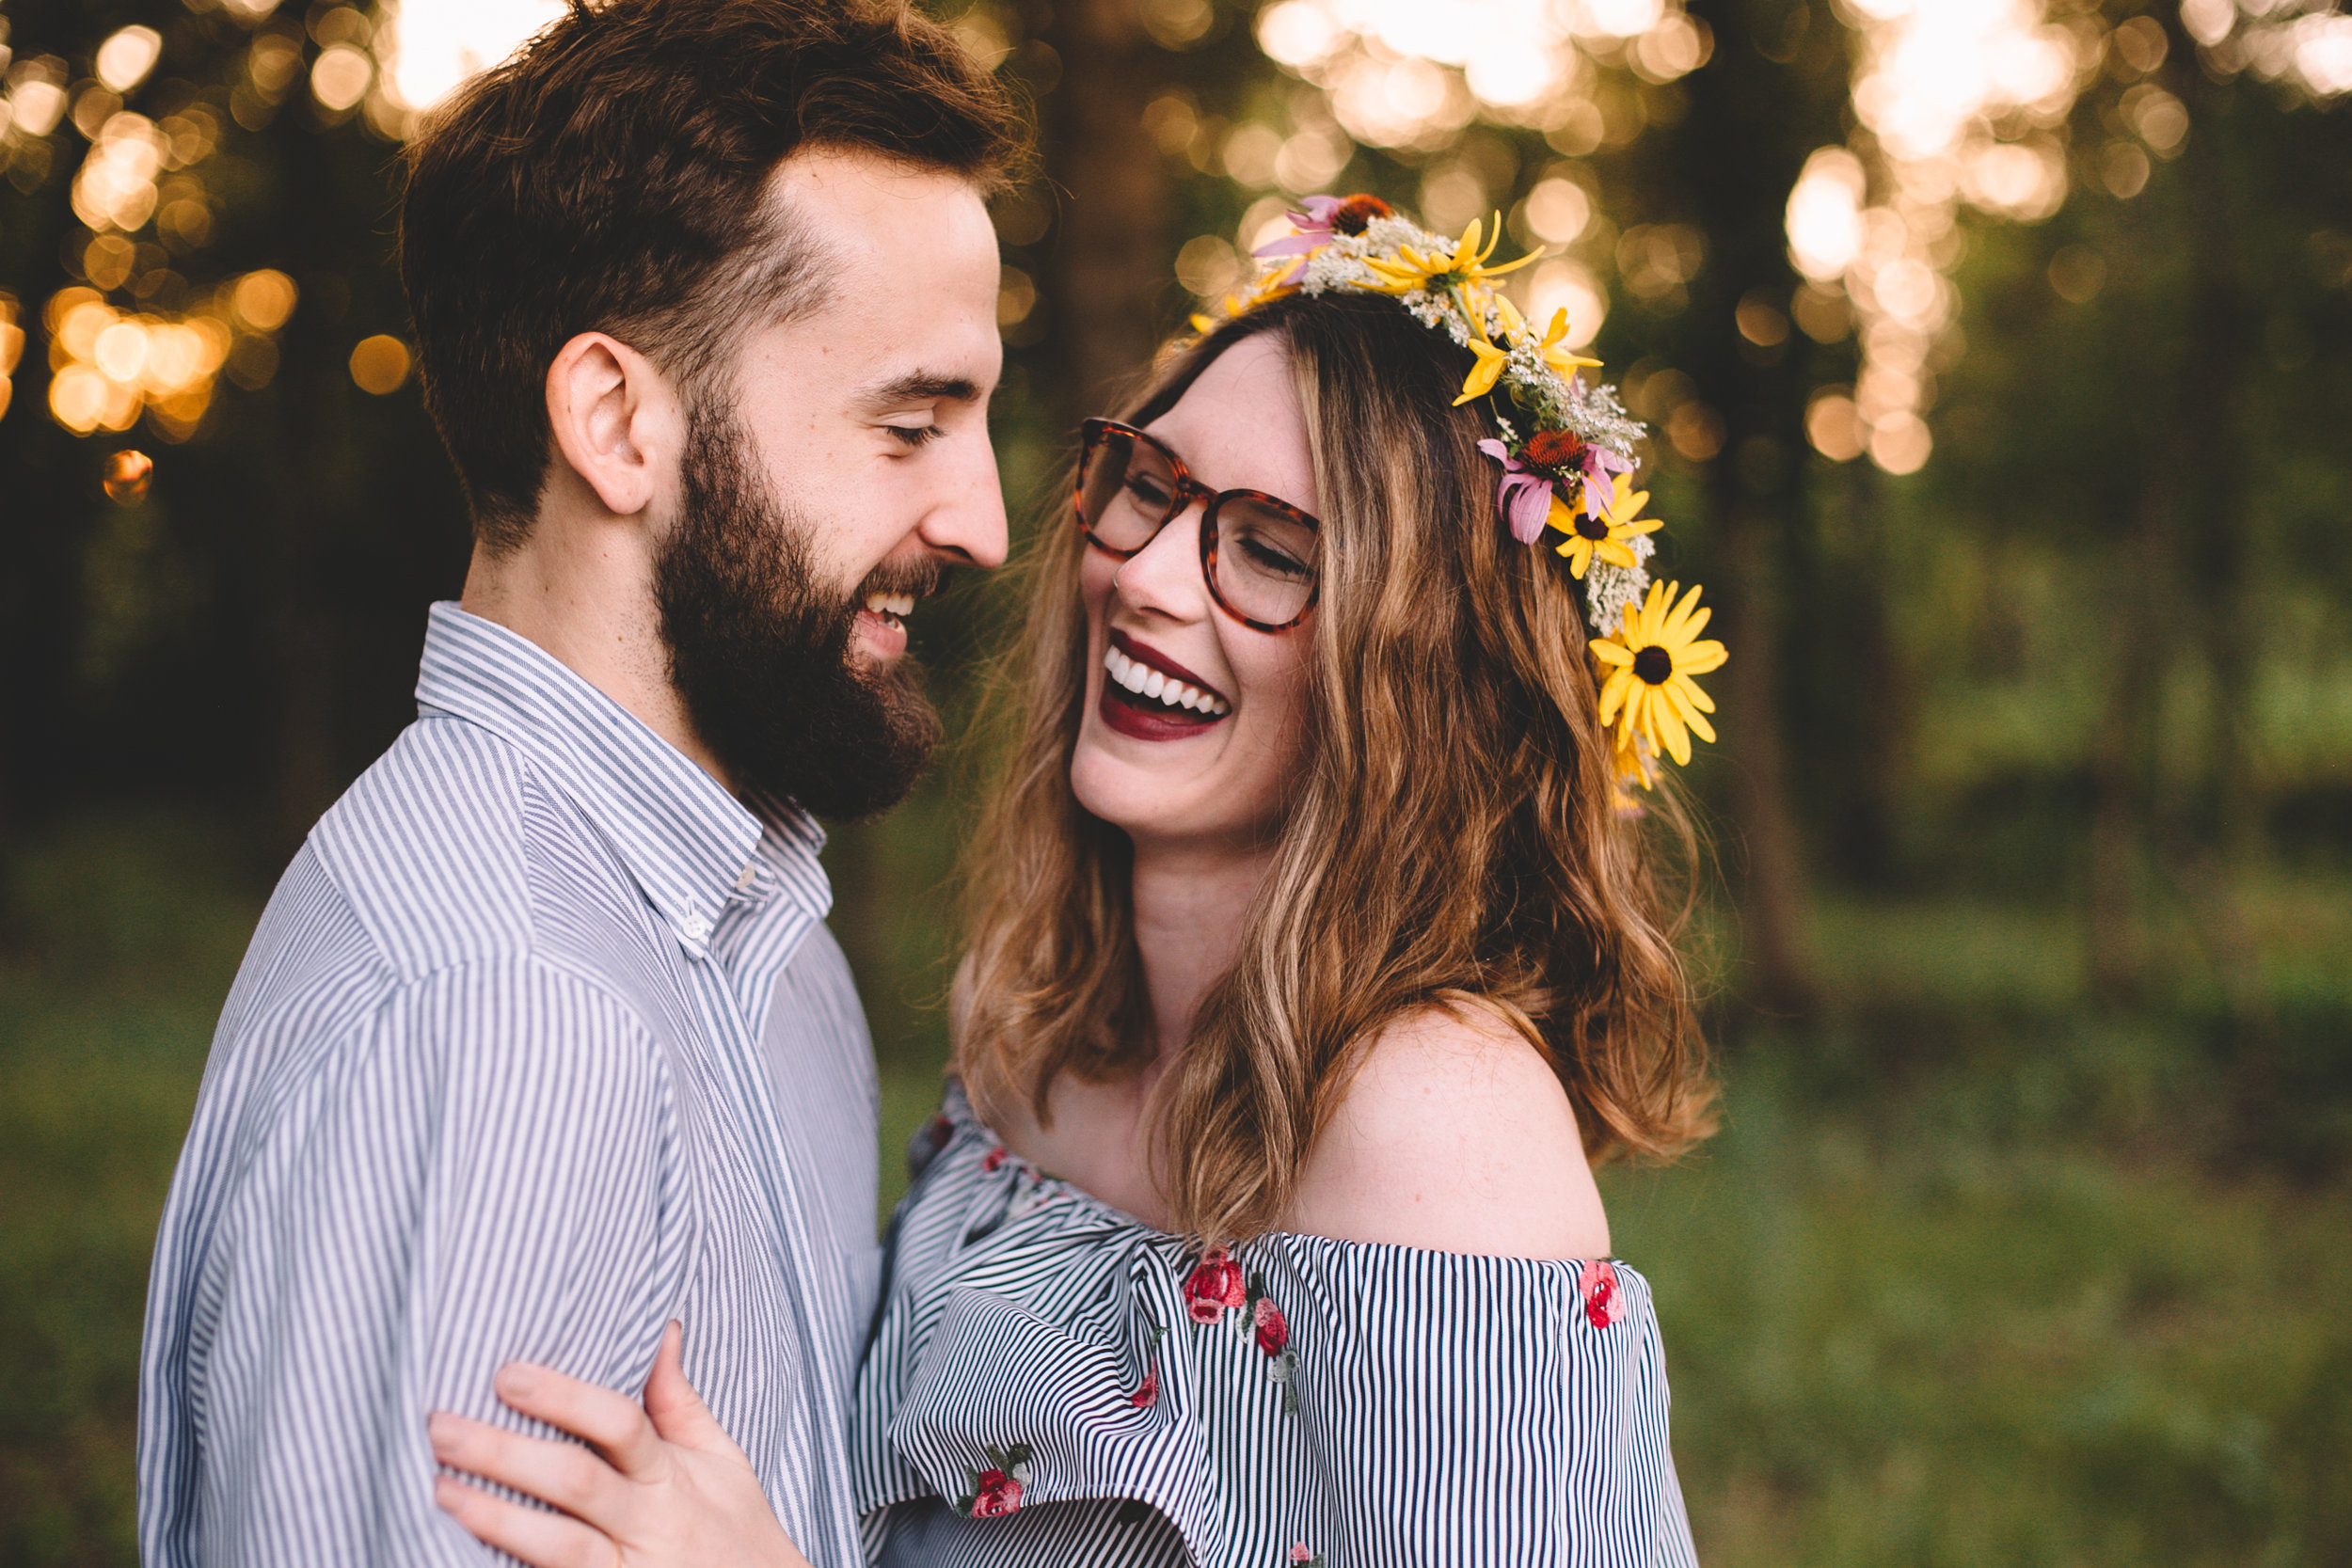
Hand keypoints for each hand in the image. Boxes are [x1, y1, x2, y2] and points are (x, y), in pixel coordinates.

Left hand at [430, 1321, 811, 1567]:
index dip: (564, 1398)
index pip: (621, 1425)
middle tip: (441, 1426)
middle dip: (505, 1452)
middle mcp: (649, 1525)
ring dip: (494, 1516)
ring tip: (440, 1488)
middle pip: (575, 1481)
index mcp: (672, 1476)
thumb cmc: (735, 1529)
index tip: (507, 1374)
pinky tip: (463, 1555)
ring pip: (557, 1546)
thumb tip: (660, 1328)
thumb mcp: (720, 1460)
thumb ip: (678, 1400)